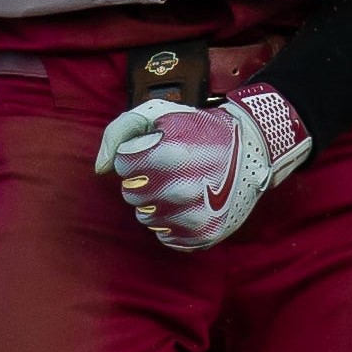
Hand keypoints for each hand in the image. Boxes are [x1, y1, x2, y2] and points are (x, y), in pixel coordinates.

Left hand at [92, 84, 312, 250]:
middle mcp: (181, 190)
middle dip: (143, 180)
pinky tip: (188, 204)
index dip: (135, 155)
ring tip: (181, 184)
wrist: (250, 150)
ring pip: (146, 218)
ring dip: (156, 203)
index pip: (122, 166)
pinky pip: (166, 237)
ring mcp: (195, 216)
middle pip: (131, 194)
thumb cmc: (197, 129)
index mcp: (167, 155)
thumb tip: (101, 169)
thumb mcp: (158, 114)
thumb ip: (119, 132)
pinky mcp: (205, 235)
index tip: (155, 149)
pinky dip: (172, 222)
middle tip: (169, 167)